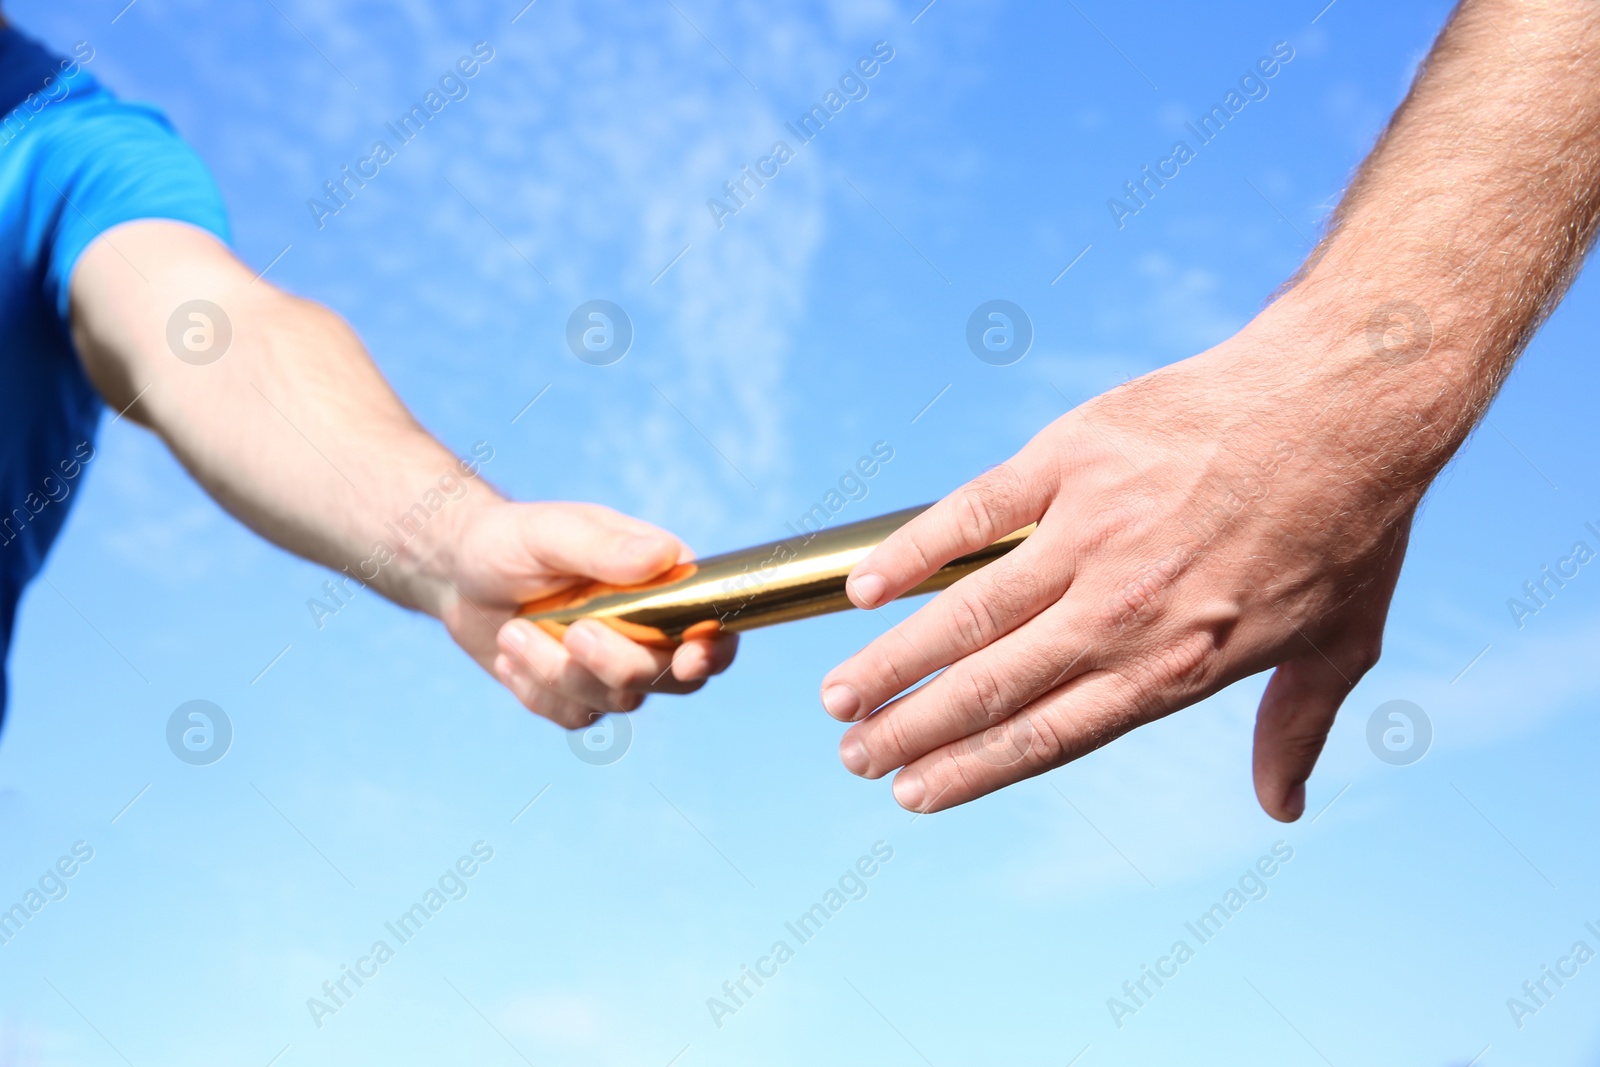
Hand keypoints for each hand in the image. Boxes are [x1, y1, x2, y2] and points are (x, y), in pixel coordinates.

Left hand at [437, 500, 737, 727]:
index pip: (713, 626)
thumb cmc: (510, 540)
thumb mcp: (550, 532)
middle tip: (572, 631)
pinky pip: (576, 716)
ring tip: (513, 631)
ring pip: (618, 701)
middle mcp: (650, 629)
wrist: (459, 573)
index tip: (688, 658)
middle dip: (617, 663)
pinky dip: (537, 691)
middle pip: (668, 677)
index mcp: (662, 582)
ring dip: (560, 672)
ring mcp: (615, 666)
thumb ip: (605, 548)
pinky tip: (510, 654)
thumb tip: (665, 556)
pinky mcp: (579, 693)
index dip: (713, 650)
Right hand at [820, 307, 1419, 819]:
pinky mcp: (1072, 457)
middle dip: (910, 731)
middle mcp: (1119, 610)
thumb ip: (1293, 728)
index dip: (970, 772)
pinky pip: (973, 512)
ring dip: (891, 664)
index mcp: (1174, 665)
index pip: (1046, 737)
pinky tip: (863, 589)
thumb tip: (1282, 808)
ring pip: (965, 612)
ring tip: (836, 700)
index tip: (912, 796)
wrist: (1349, 399)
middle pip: (989, 688)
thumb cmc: (1350, 525)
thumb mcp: (1339, 645)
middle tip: (852, 758)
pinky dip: (913, 552)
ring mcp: (1090, 532)